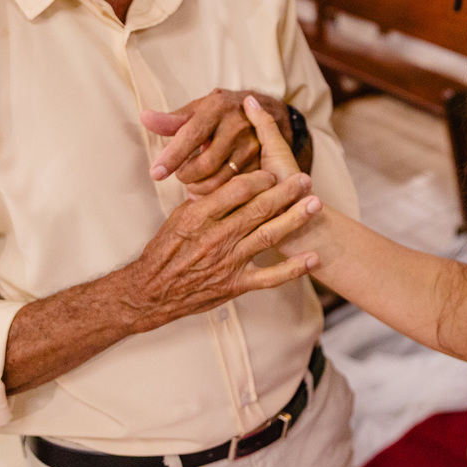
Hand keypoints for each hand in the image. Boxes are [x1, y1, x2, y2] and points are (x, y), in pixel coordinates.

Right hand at [122, 168, 320, 332]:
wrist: (150, 293)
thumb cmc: (165, 251)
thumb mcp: (178, 217)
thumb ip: (205, 200)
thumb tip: (231, 179)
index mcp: (199, 216)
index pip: (237, 189)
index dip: (260, 179)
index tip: (273, 173)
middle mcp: (217, 237)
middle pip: (259, 208)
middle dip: (286, 192)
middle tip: (306, 179)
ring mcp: (229, 261)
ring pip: (268, 236)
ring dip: (295, 219)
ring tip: (315, 205)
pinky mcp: (236, 284)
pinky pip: (270, 277)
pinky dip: (293, 269)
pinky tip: (313, 259)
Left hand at [142, 89, 292, 195]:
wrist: (270, 113)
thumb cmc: (226, 112)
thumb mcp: (201, 109)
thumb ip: (173, 119)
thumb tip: (144, 118)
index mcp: (217, 107)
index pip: (190, 136)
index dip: (171, 157)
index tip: (155, 174)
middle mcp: (238, 125)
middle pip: (205, 164)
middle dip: (186, 176)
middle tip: (181, 175)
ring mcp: (253, 146)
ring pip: (220, 180)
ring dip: (200, 188)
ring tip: (194, 184)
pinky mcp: (263, 163)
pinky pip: (235, 188)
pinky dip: (218, 193)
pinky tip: (211, 190)